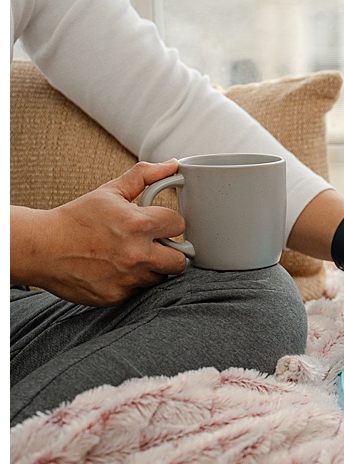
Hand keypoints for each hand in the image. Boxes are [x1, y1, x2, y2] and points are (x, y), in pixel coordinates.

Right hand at [10, 160, 189, 307]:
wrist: (44, 247)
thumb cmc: (77, 218)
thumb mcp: (109, 192)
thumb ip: (144, 177)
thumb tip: (172, 166)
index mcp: (138, 224)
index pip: (178, 225)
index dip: (169, 223)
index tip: (159, 224)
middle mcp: (137, 254)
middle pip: (180, 261)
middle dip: (170, 252)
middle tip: (152, 245)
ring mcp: (129, 278)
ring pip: (160, 277)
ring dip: (150, 267)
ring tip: (128, 255)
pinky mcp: (118, 297)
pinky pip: (139, 291)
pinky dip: (132, 282)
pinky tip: (115, 270)